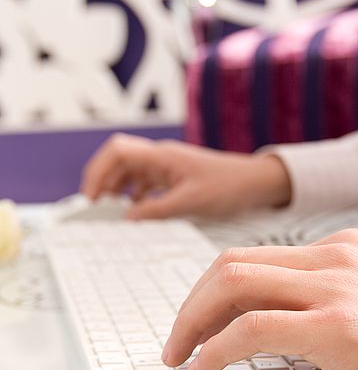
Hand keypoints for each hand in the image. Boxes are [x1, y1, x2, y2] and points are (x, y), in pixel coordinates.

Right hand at [81, 134, 290, 218]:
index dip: (98, 171)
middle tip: (96, 208)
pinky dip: (136, 196)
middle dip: (103, 182)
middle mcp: (160, 158)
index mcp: (161, 156)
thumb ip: (156, 210)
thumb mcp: (189, 202)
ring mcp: (166, 167)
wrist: (254, 183)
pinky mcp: (174, 177)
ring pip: (131, 173)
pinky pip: (146, 183)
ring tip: (112, 212)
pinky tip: (136, 211)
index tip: (92, 198)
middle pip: (119, 161)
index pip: (117, 151)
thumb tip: (128, 218)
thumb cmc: (227, 187)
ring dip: (118, 190)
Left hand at [162, 229, 357, 369]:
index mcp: (338, 250)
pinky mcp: (336, 325)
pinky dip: (214, 350)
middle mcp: (335, 258)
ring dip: (192, 323)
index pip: (251, 259)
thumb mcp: (356, 308)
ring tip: (180, 356)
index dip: (209, 292)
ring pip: (232, 286)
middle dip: (191, 305)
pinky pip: (250, 329)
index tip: (194, 322)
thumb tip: (247, 321)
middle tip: (176, 340)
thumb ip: (307, 302)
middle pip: (231, 265)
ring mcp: (335, 287)